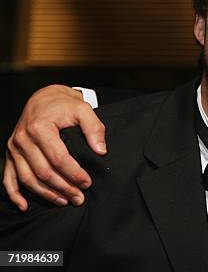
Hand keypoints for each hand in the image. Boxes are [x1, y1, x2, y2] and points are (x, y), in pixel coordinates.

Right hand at [3, 85, 105, 210]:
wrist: (44, 98)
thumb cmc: (64, 105)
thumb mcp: (83, 109)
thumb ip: (94, 128)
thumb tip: (101, 151)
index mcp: (40, 128)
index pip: (58, 158)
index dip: (74, 173)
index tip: (87, 182)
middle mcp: (23, 139)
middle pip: (43, 172)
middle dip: (63, 187)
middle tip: (79, 197)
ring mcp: (14, 148)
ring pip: (28, 179)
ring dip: (46, 194)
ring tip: (65, 201)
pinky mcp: (10, 154)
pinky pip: (8, 178)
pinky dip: (14, 194)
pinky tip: (24, 206)